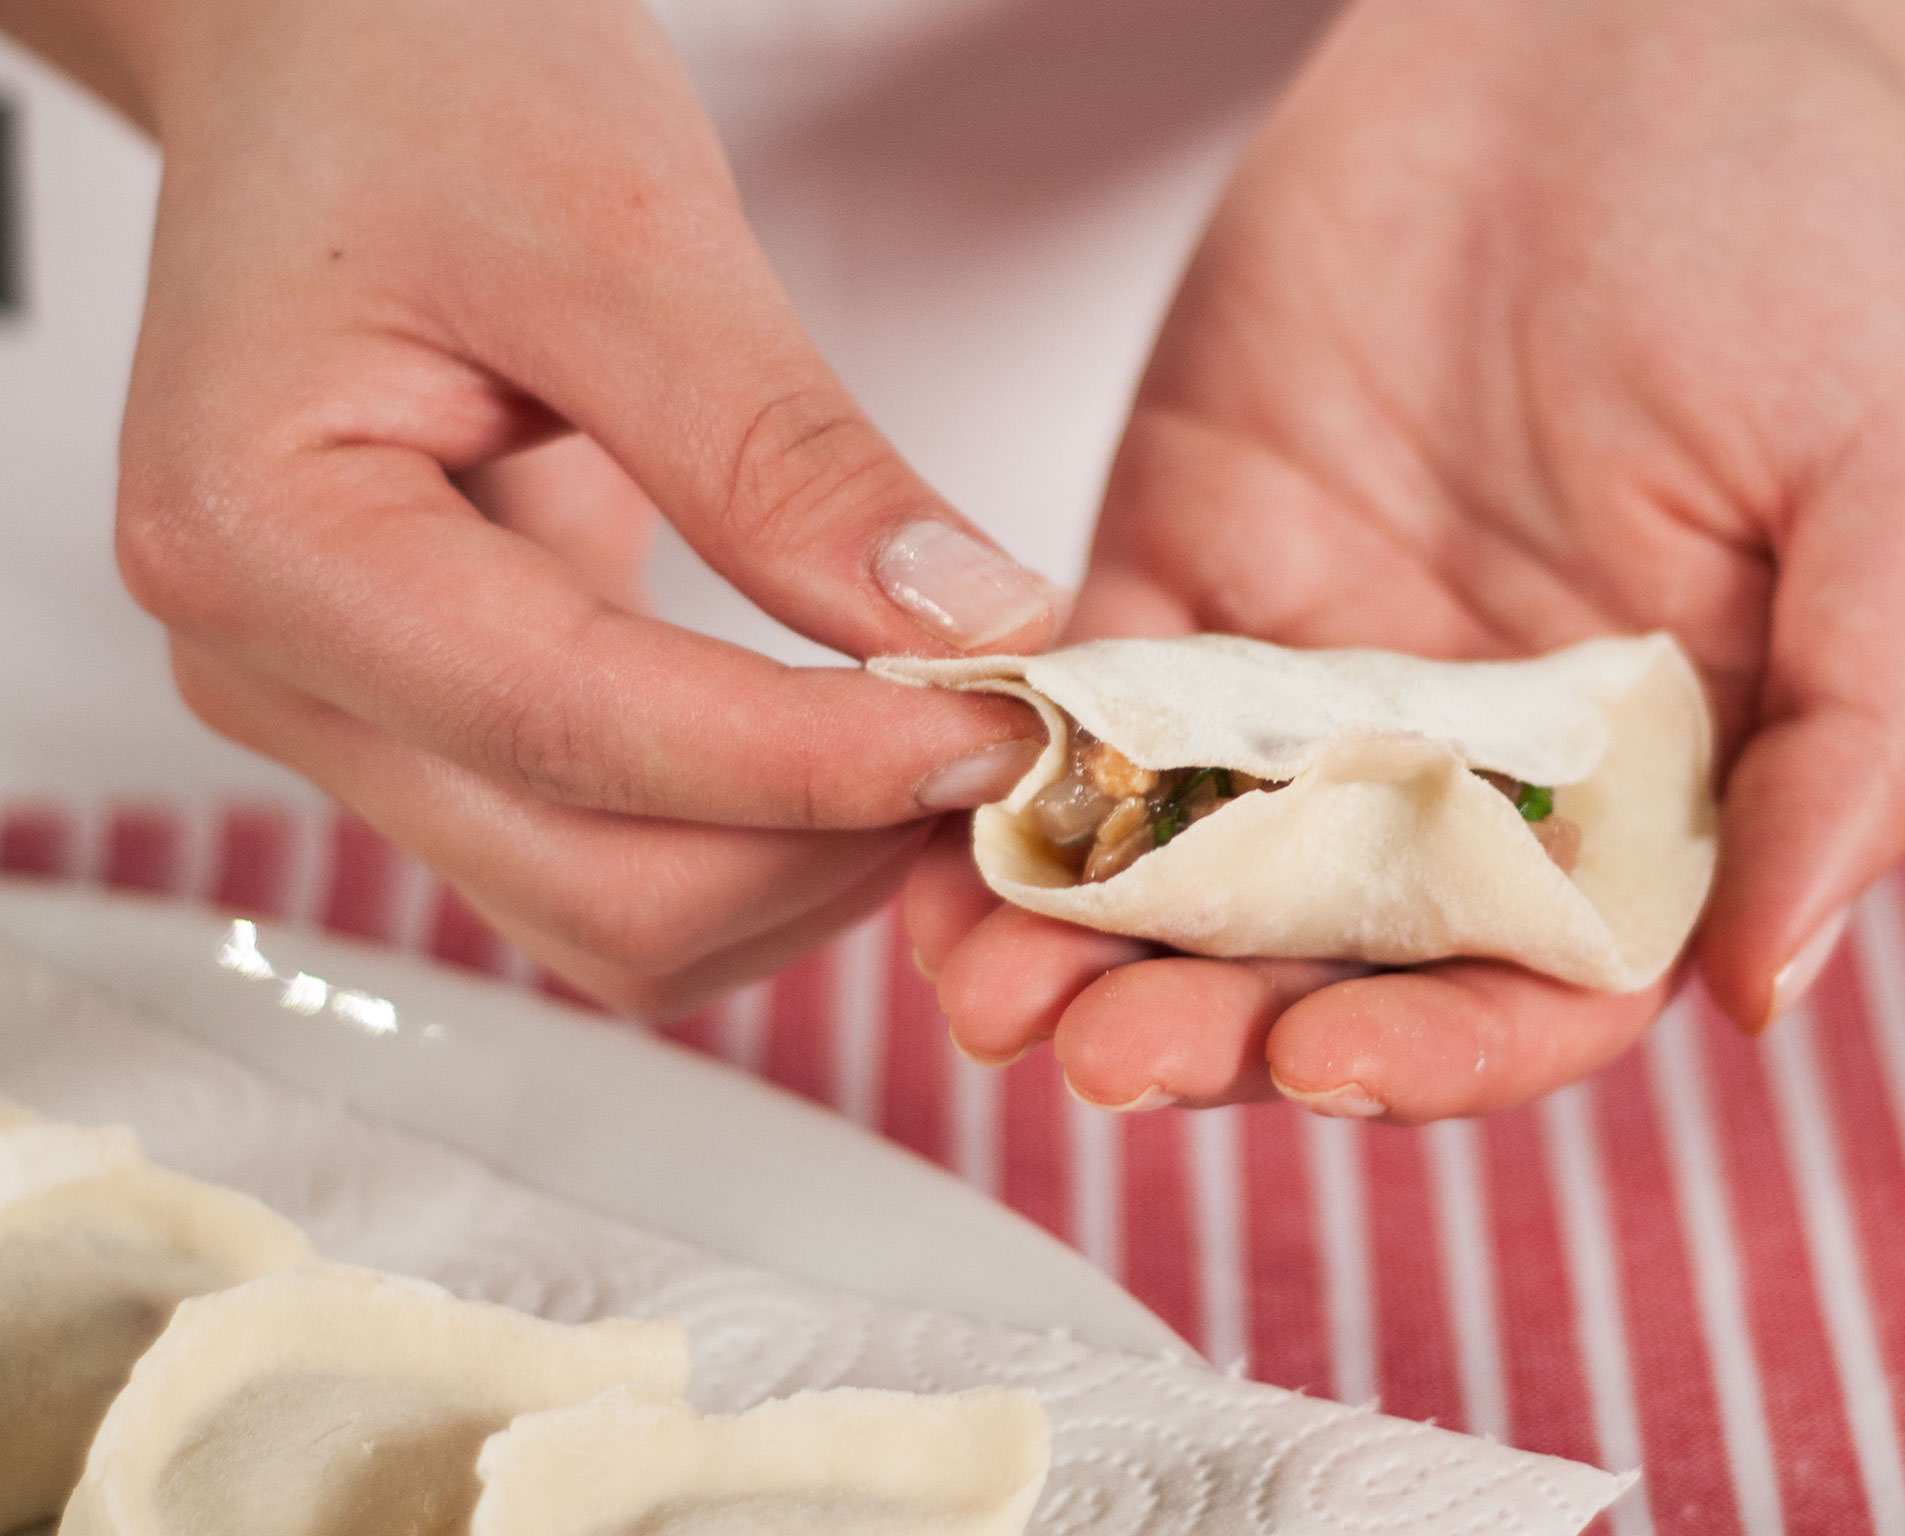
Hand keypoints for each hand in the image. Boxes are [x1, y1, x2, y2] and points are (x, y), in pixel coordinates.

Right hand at [14, 0, 1059, 1013]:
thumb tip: (968, 632)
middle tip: (1003, 740)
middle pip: (599, 889)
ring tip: (941, 737)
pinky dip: (759, 849)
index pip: (578, 733)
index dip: (817, 764)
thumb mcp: (621, 231)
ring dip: (804, 872)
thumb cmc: (423, 83)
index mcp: (262, 541)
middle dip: (825, 845)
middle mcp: (278, 673)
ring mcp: (353, 718)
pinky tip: (854, 745)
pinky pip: (614, 868)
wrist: (332, 61)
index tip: (1006, 729)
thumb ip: (781, 457)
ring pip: (615, 918)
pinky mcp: (437, 726)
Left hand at [909, 0, 1904, 1118]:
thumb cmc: (1799, 236)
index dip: (1428, 1050)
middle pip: (1320, 950)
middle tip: (1096, 1057)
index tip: (1321, 1062)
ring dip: (1079, 942)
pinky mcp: (1181, 558)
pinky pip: (1082, 703)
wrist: (1613, 25)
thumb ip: (1852, 742)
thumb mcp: (1902, 483)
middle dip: (1207, 1025)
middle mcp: (1453, 756)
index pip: (1525, 980)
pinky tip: (937, 835)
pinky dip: (1013, 776)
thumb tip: (1762, 990)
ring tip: (984, 991)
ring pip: (1177, 857)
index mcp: (1629, 778)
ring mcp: (1302, 667)